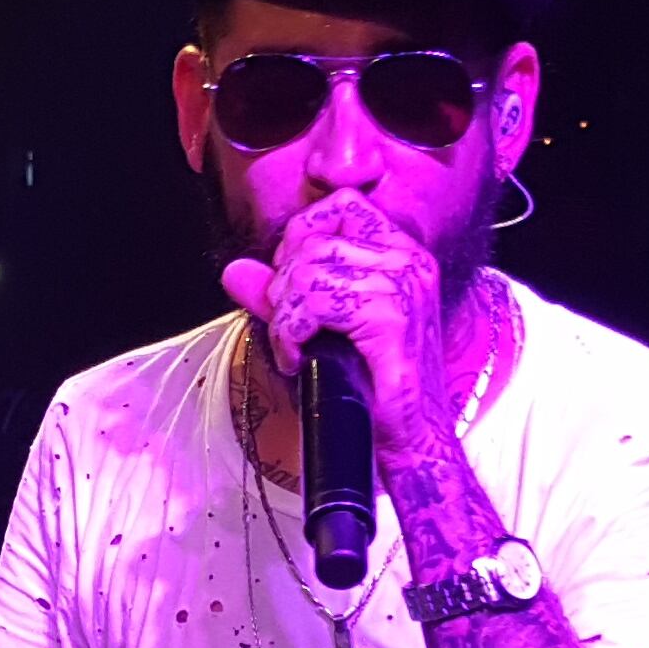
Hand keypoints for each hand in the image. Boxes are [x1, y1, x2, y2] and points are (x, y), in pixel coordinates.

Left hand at [219, 190, 452, 452]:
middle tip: (289, 327)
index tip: (292, 281)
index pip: (343, 205)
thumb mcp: (321, 332)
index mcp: (403, 256)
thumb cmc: (375, 393)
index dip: (302, 234)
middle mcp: (408, 262)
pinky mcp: (390, 317)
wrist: (412, 442)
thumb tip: (236, 271)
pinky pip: (313, 303)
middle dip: (283, 285)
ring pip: (309, 270)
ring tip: (294, 348)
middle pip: (316, 239)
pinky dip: (290, 334)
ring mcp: (403, 286)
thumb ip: (281, 296)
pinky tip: (298, 360)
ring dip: (285, 315)